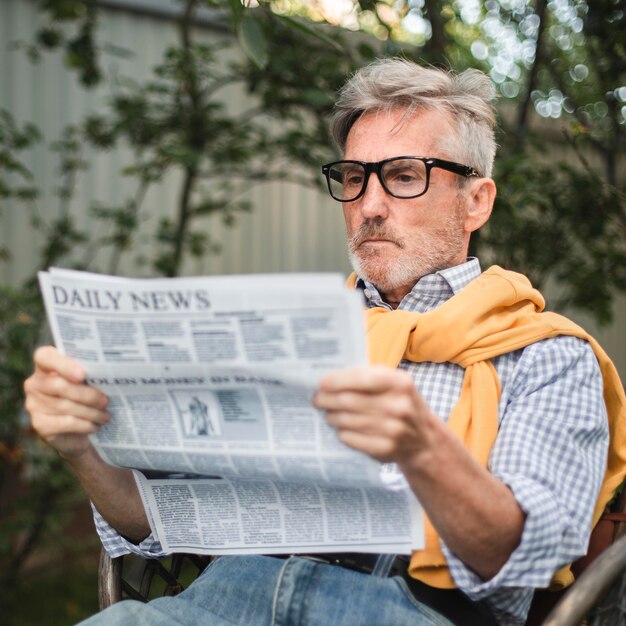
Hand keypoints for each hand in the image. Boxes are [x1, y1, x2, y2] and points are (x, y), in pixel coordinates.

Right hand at [24, 346, 109, 458]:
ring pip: (65, 406)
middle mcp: (35, 383)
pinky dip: (84, 424)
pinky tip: (95, 426)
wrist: (76, 431)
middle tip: (106, 401)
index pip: (45, 357)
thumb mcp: (88, 382)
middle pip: (59, 385)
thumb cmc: (85, 397)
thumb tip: (111, 373)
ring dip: (91, 412)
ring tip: (105, 416)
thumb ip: (91, 374)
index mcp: (46, 365)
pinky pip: (65, 422)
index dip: (62, 364)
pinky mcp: (39, 424)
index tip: (82, 374)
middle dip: (87, 395)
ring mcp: (34, 404)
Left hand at [313, 365, 437, 465]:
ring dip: (332, 417)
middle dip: (327, 400)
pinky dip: (342, 433)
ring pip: (348, 421)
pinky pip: (352, 439)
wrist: (424, 440)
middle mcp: (399, 406)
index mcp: (400, 383)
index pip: (362, 379)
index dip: (338, 381)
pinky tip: (340, 429)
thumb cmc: (401, 403)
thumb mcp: (395, 383)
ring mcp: (393, 429)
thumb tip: (332, 377)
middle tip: (316, 399)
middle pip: (350, 401)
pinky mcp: (386, 449)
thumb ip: (369, 376)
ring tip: (327, 413)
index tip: (321, 383)